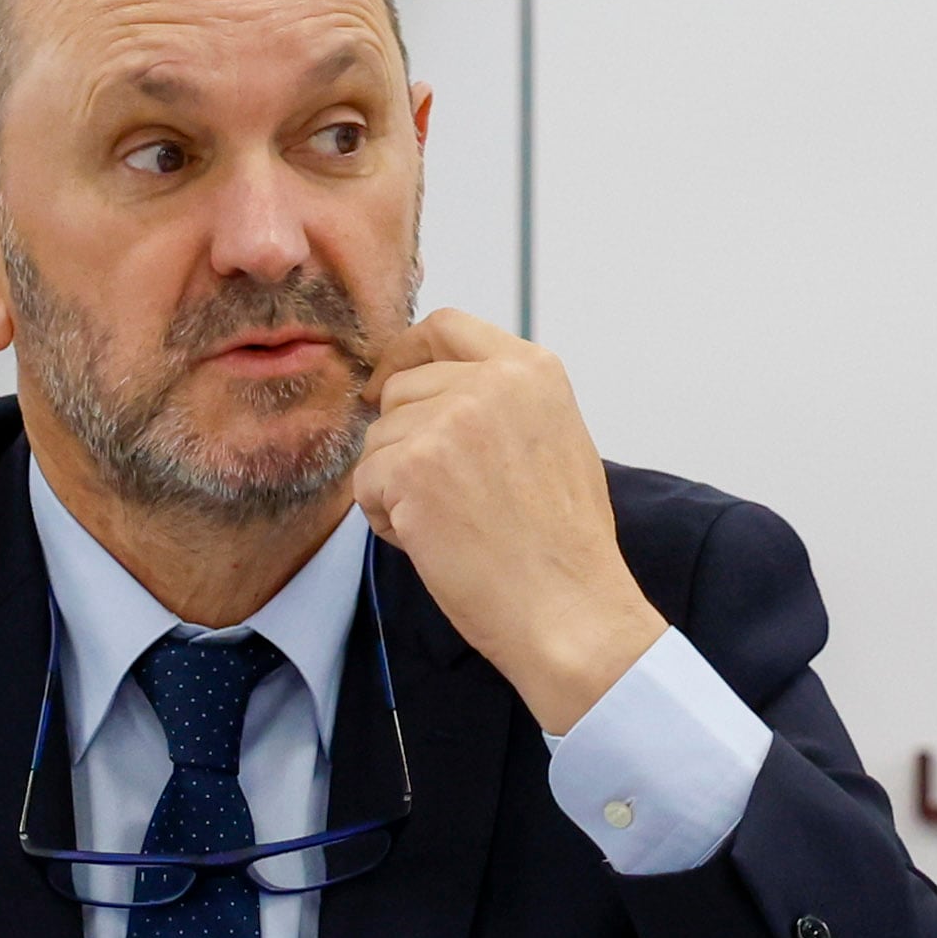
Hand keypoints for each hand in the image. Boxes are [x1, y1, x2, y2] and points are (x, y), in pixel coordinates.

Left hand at [352, 309, 667, 733]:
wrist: (570, 610)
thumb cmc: (564, 546)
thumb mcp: (557, 440)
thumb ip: (504, 403)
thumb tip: (439, 390)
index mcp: (533, 370)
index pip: (446, 326)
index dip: (406, 353)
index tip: (388, 384)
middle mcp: (492, 382)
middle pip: (402, 389)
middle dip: (406, 442)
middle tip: (449, 498)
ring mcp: (449, 420)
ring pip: (379, 439)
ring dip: (397, 486)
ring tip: (452, 526)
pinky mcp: (411, 465)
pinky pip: (366, 482)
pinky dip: (387, 519)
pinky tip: (435, 543)